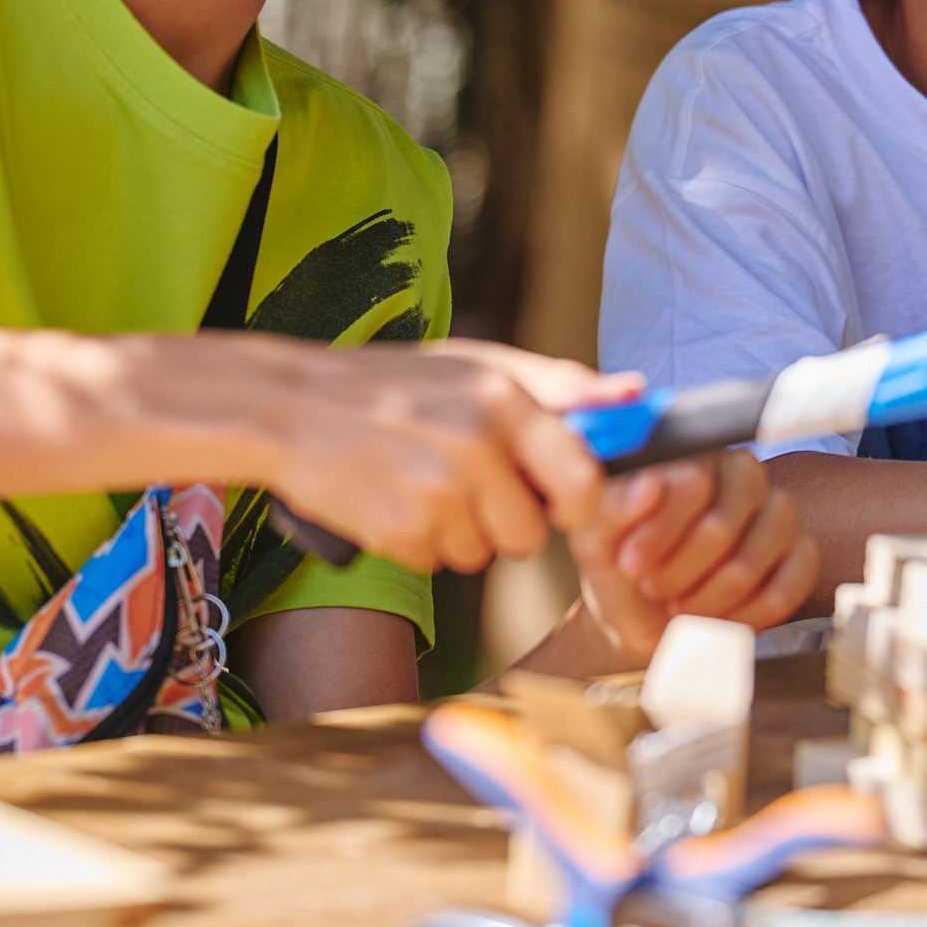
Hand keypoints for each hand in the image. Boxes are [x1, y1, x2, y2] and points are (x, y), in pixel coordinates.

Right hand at [263, 341, 626, 574]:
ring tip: (423, 482)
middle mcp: (474, 446)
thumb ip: (558, 384)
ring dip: (461, 532)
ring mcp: (434, 494)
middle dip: (507, 521)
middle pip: (531, 534)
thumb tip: (634, 395)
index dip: (578, 504)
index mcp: (501, 398)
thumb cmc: (394, 384)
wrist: (291, 408)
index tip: (563, 501)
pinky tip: (395, 500)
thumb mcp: (476, 364)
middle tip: (469, 483)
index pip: (582, 481)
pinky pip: (437, 563)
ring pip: (483, 553)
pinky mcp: (398, 532)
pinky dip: (420, 543)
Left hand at [561, 448, 818, 665]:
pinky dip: (744, 617)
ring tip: (680, 605)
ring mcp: (778, 512)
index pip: (692, 482)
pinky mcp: (801, 553)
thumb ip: (610, 505)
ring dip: (707, 600)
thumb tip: (649, 485)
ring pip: (751, 562)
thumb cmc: (621, 562)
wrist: (643, 611)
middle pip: (721, 527)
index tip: (631, 563)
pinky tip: (717, 620)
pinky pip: (785, 589)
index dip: (660, 530)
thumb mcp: (597, 534)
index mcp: (693, 454)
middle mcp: (743, 473)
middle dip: (679, 572)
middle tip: (654, 588)